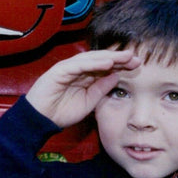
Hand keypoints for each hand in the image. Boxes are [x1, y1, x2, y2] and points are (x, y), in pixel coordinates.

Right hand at [25, 49, 139, 127]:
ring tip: (124, 57)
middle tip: (135, 57)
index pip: (104, 66)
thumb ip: (101, 88)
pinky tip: (107, 63)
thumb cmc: (61, 112)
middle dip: (118, 58)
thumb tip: (116, 76)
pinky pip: (78, 65)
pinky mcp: (59, 71)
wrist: (40, 120)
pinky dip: (93, 63)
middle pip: (100, 59)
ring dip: (109, 57)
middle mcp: (76, 69)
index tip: (137, 65)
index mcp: (84, 76)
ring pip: (91, 59)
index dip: (120, 65)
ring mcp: (67, 68)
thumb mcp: (89, 102)